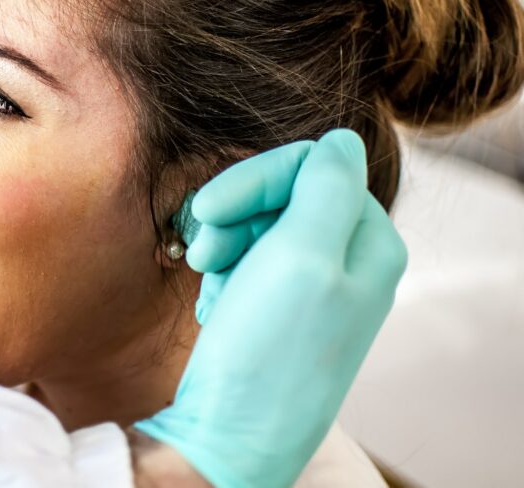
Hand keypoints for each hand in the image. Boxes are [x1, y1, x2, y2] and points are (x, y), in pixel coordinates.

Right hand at [134, 129, 406, 487]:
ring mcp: (314, 287)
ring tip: (212, 284)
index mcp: (370, 244)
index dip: (255, 179)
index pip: (313, 166)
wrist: (228, 434)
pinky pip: (247, 262)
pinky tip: (218, 307)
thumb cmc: (267, 352)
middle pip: (285, 192)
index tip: (209, 208)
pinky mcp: (281, 310)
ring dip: (225, 245)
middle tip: (204, 248)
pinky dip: (223, 274)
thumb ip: (326, 186)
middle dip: (236, 213)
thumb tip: (339, 140)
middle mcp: (350, 263)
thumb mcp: (302, 256)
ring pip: (259, 225)